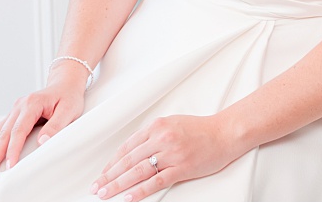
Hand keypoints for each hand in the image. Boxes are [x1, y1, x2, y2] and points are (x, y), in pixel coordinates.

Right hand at [0, 64, 88, 176]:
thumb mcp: (69, 110)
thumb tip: (42, 142)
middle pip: (3, 133)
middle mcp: (19, 106)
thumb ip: (56, 126)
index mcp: (32, 103)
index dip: (13, 149)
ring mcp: (15, 110)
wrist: (65, 84)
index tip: (9, 165)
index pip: (19, 130)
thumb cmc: (69, 97)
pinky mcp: (14, 116)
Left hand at [90, 114, 242, 200]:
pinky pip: (156, 181)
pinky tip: (129, 197)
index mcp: (157, 127)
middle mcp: (161, 138)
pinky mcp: (182, 167)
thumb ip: (154, 135)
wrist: (225, 132)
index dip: (113, 162)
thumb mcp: (173, 124)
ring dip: (119, 184)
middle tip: (96, 187)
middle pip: (128, 160)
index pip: (128, 147)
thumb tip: (135, 151)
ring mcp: (171, 153)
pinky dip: (140, 190)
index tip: (103, 173)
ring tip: (105, 193)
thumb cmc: (201, 129)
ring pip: (138, 171)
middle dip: (110, 175)